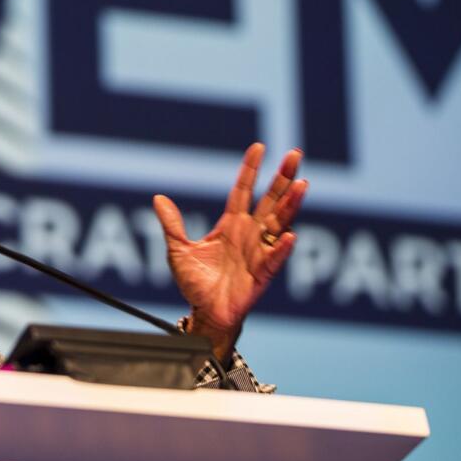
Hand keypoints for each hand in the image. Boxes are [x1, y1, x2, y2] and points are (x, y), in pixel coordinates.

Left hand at [152, 143, 306, 359]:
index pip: (243, 191)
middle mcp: (250, 234)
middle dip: (282, 178)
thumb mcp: (178, 251)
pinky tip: (289, 235)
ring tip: (301, 183)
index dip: (250, 170)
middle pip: (270, 200)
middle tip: (294, 154)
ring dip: (291, 204)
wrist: (205, 313)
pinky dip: (282, 248)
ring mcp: (259, 251)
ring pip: (279, 222)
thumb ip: (173, 225)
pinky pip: (275, 258)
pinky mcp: (263, 273)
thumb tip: (158, 198)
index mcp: (231, 225)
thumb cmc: (196, 283)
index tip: (258, 147)